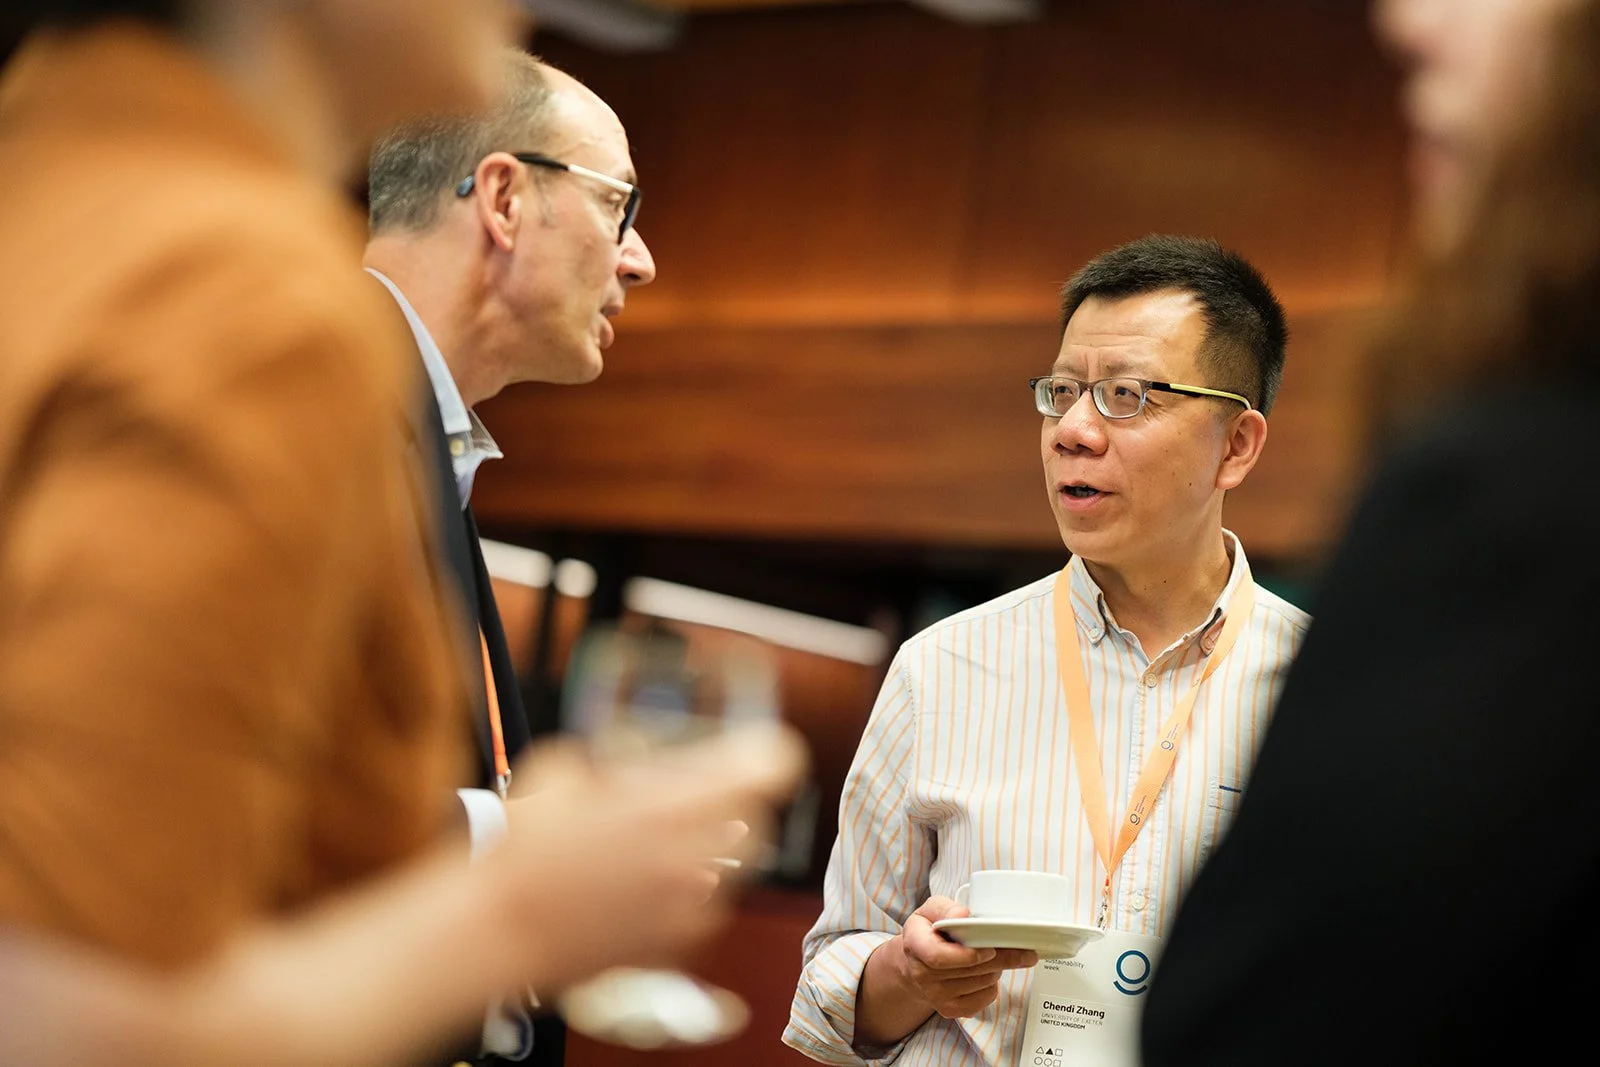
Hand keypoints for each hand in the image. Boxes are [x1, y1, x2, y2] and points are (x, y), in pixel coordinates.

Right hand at [492, 723, 806, 992]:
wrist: (497, 930)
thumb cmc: (521, 850)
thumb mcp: (565, 770)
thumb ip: (616, 761)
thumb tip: (634, 753)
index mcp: (668, 808)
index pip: (763, 771)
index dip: (767, 755)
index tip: (764, 749)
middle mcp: (689, 859)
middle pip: (757, 821)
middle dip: (738, 804)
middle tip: (709, 796)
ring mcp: (685, 908)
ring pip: (732, 868)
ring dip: (712, 847)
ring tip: (665, 839)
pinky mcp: (673, 945)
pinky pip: (704, 908)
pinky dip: (691, 890)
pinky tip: (650, 880)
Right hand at [892, 896, 1037, 1019]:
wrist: (915, 965)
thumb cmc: (926, 933)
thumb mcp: (929, 910)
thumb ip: (945, 908)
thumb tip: (962, 914)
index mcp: (915, 946)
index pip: (939, 957)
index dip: (968, 955)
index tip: (989, 949)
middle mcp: (922, 975)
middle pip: (970, 970)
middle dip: (1002, 958)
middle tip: (1024, 951)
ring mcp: (936, 996)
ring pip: (982, 983)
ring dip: (998, 968)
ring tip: (995, 955)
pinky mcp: (950, 1009)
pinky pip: (984, 998)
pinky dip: (993, 985)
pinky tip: (987, 972)